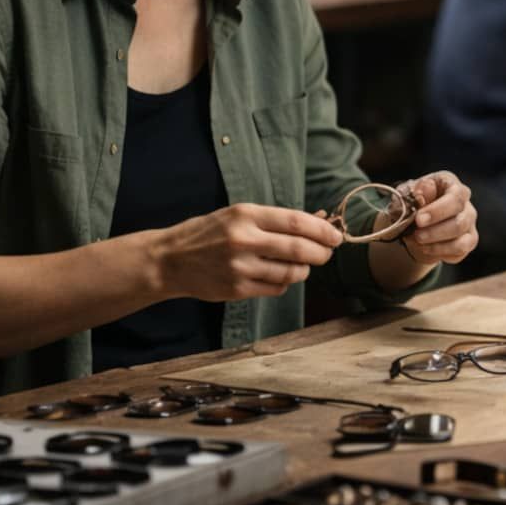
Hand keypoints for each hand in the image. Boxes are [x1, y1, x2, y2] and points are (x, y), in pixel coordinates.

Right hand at [154, 203, 341, 301]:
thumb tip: (320, 221)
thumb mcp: (237, 215)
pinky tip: (279, 276)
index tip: (336, 236)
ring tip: (301, 264)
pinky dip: (285, 283)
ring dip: (304, 270)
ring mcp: (240, 267)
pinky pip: (276, 288)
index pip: (296, 222)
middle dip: (321, 253)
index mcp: (245, 215)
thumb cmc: (209, 233)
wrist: (170, 260)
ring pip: (291, 273)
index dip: (322, 230)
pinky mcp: (237, 289)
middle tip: (327, 253)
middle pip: (299, 249)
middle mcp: (243, 240)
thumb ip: (275, 220)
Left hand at [396, 171, 478, 266]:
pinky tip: (425, 248)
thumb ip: (417, 192)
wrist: (414, 221)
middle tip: (416, 235)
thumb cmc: (413, 203)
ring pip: (462, 240)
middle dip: (435, 231)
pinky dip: (440, 253)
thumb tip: (425, 188)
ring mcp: (469, 223)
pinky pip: (459, 251)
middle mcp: (465, 203)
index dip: (438, 210)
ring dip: (437, 245)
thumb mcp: (408, 195)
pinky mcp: (469, 241)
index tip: (419, 219)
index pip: (455, 197)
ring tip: (418, 242)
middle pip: (460, 221)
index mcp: (451, 184)